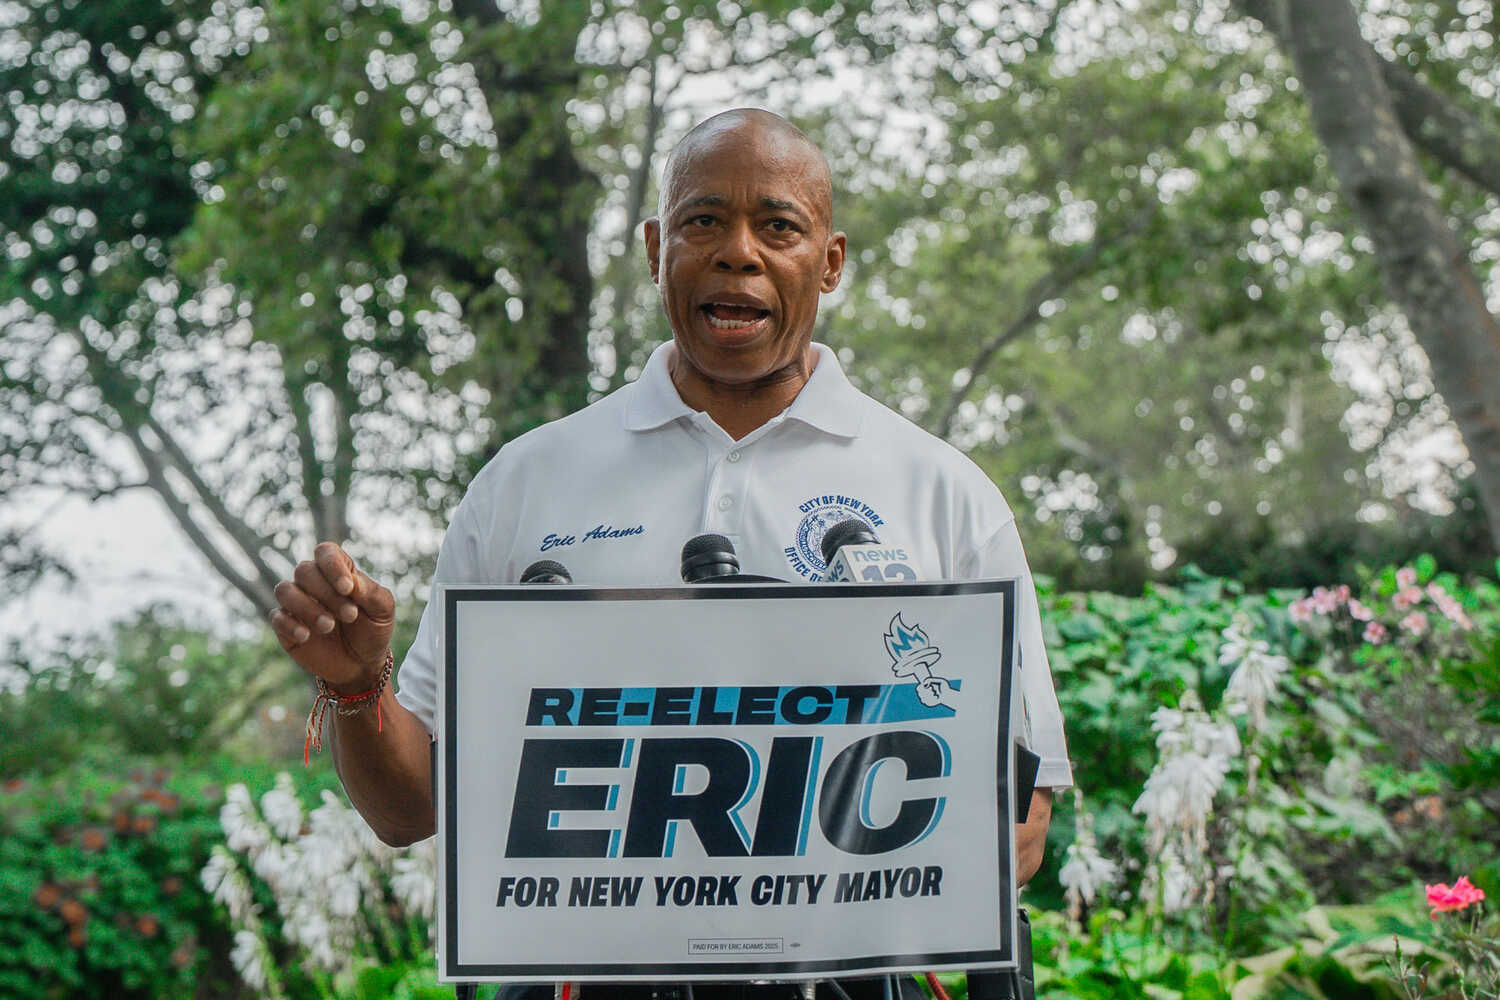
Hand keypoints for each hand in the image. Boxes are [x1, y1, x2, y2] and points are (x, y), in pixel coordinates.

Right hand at [271, 542, 395, 689]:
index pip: (325, 552)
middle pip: (304, 570)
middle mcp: (313, 583)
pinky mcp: (285, 627)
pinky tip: (307, 636)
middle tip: (350, 616)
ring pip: (285, 590)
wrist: (362, 665)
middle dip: (327, 593)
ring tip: (329, 626)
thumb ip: (370, 592)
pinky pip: (276, 617)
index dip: (332, 565)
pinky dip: (290, 625)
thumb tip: (349, 580)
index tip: (348, 589)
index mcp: (338, 572)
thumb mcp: (382, 610)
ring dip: (307, 607)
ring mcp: (297, 604)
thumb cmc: (373, 630)